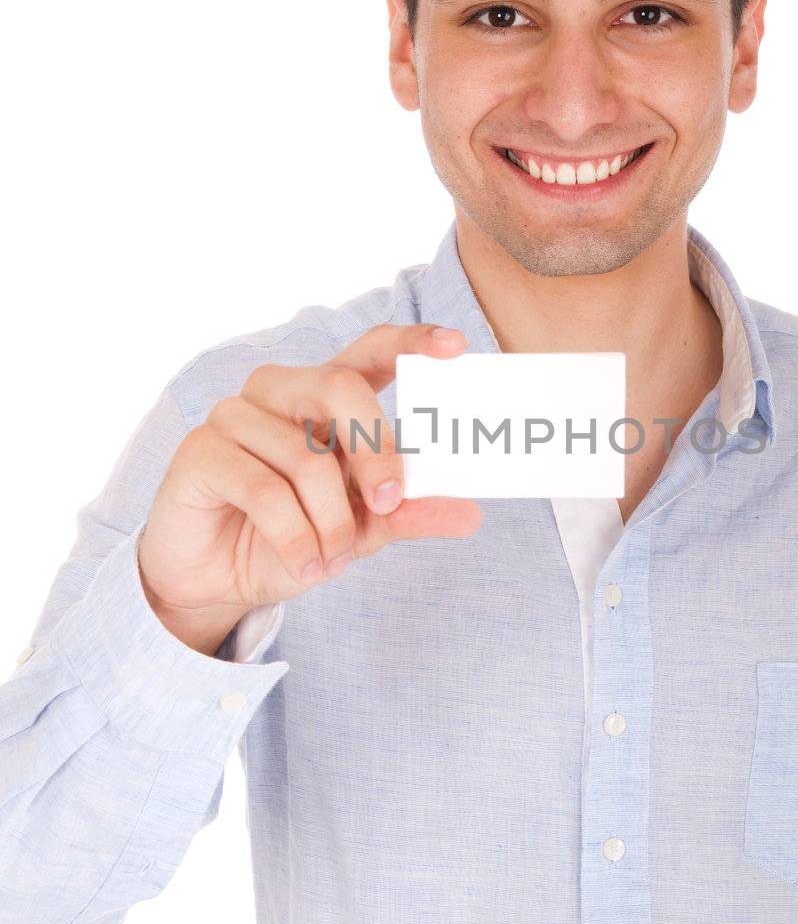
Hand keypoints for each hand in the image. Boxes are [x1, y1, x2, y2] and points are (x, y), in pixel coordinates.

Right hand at [137, 323, 480, 650]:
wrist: (218, 581)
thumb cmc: (289, 537)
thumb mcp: (361, 529)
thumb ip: (408, 513)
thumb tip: (470, 512)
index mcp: (323, 395)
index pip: (369, 351)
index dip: (411, 342)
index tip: (455, 346)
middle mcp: (278, 391)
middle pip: (340, 387)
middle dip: (376, 452)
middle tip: (388, 502)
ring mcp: (233, 415)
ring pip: (306, 457)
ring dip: (331, 524)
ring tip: (332, 558)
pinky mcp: (200, 451)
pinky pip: (265, 491)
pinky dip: (296, 539)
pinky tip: (304, 565)